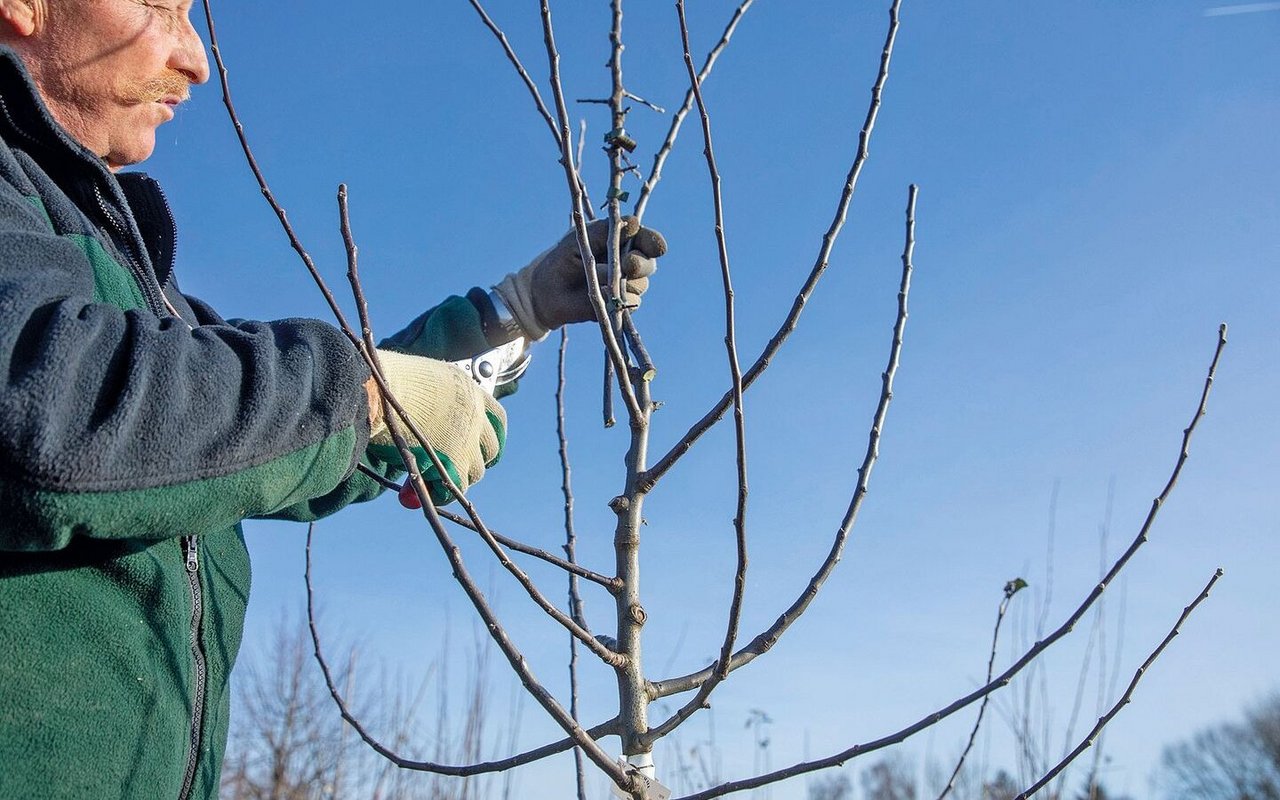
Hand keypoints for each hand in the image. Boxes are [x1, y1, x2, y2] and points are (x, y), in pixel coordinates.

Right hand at [365, 350, 505, 503]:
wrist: (375, 390)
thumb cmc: (384, 384)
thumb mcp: (420, 388)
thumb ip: (434, 411)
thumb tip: (432, 442)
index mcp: (468, 390)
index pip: (496, 418)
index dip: (486, 437)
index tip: (478, 448)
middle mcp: (474, 413)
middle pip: (490, 449)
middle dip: (471, 462)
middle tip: (449, 469)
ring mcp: (467, 438)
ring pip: (473, 472)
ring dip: (454, 478)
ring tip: (428, 479)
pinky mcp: (455, 461)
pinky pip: (454, 488)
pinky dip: (440, 494)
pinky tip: (422, 491)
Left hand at [494, 217, 667, 338]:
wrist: (546, 293)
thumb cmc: (562, 259)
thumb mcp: (580, 238)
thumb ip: (606, 230)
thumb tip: (633, 223)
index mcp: (621, 241)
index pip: (647, 240)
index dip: (653, 242)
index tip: (654, 247)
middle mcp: (628, 262)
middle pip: (650, 263)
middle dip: (641, 263)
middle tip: (627, 265)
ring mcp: (626, 285)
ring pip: (642, 284)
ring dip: (626, 282)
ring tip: (602, 282)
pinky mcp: (620, 305)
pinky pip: (631, 303)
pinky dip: (619, 300)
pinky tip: (603, 296)